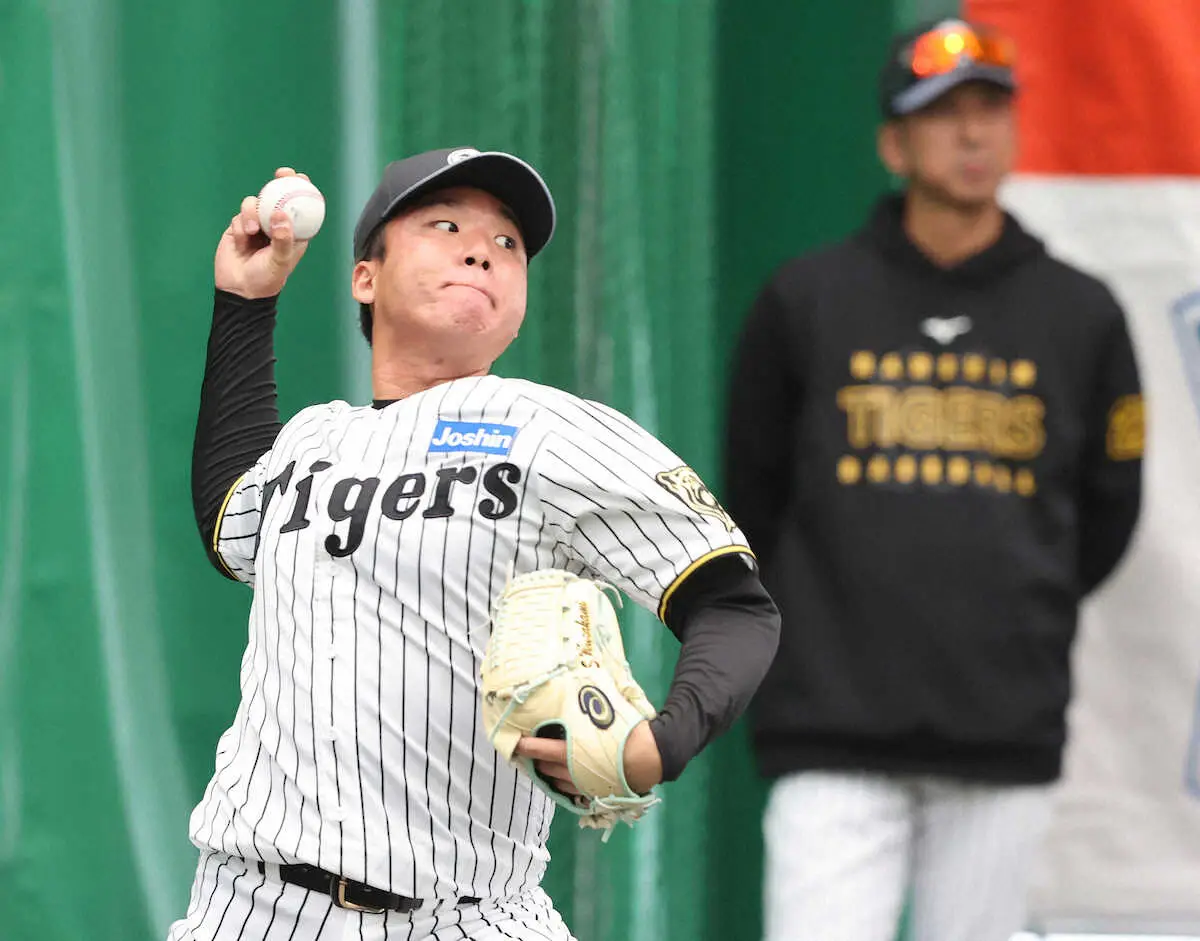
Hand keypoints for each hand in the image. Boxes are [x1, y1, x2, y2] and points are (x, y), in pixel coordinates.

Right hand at [214, 167, 310, 298]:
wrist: (240, 290)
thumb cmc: (267, 279)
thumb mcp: (280, 261)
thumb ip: (283, 240)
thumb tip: (280, 215)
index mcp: (292, 233)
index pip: (299, 208)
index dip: (301, 190)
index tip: (302, 178)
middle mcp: (274, 226)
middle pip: (277, 197)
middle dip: (279, 183)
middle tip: (282, 174)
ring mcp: (256, 226)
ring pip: (254, 204)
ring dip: (252, 212)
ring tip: (252, 231)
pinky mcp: (238, 228)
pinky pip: (239, 216)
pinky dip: (240, 225)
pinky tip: (242, 239)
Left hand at [512, 720, 662, 797]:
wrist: (652, 757)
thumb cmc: (628, 732)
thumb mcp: (607, 713)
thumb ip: (588, 705)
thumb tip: (577, 681)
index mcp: (573, 751)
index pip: (541, 749)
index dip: (526, 745)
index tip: (515, 740)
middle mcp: (573, 772)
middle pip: (545, 765)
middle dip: (534, 757)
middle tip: (525, 748)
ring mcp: (582, 786)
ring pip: (555, 780)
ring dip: (545, 770)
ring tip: (538, 761)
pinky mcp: (592, 793)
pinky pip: (569, 790)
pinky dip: (560, 782)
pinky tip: (558, 776)